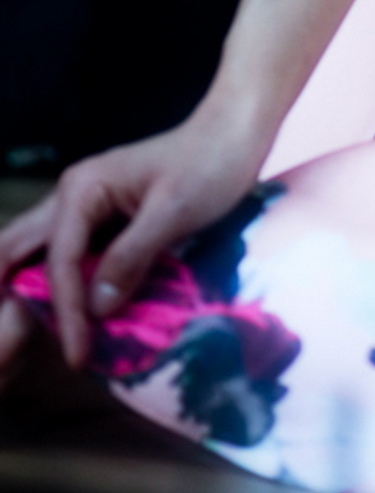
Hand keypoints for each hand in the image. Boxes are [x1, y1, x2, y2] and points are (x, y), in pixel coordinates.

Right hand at [0, 115, 265, 372]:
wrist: (233, 134)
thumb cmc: (209, 165)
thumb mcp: (175, 210)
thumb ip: (132, 255)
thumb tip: (96, 308)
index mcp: (82, 189)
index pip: (59, 261)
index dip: (66, 313)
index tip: (77, 356)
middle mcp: (71, 197)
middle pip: (17, 252)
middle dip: (4, 300)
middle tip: (2, 359)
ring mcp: (83, 208)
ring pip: (33, 255)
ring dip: (20, 295)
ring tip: (17, 347)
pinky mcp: (100, 221)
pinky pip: (63, 258)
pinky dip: (51, 289)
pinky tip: (52, 319)